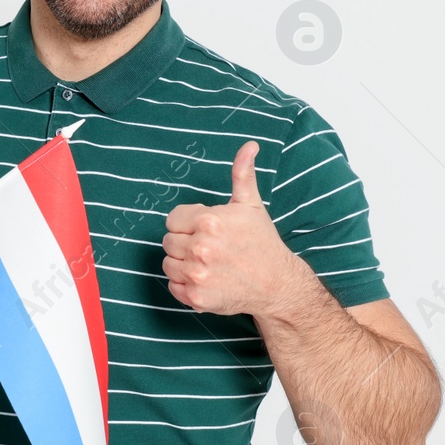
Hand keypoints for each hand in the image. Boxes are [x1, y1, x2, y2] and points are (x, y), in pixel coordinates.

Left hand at [161, 141, 298, 315]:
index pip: (172, 220)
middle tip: (210, 248)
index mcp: (209, 221)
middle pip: (168, 242)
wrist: (277, 283)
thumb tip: (250, 146)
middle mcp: (200, 248)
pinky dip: (184, 285)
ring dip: (183, 264)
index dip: (188, 224)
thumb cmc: (261, 242)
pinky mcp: (196, 298)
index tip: (206, 230)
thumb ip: (242, 174)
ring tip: (208, 264)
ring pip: (168, 265)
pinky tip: (206, 279)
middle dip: (185, 243)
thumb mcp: (251, 205)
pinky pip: (173, 287)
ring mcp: (197, 275)